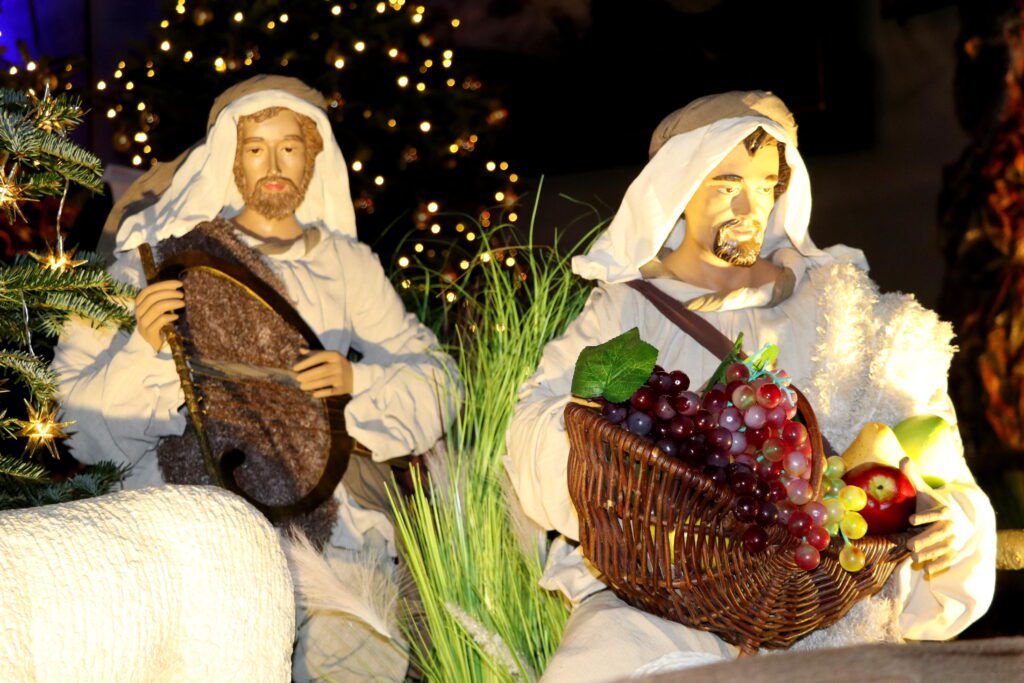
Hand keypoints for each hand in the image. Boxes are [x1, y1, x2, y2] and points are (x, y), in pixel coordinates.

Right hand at [135, 280, 184, 351]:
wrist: (153, 343)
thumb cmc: (158, 322)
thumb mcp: (158, 308)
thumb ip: (162, 298)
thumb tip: (178, 286)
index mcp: (139, 303)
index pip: (149, 289)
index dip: (164, 285)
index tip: (179, 284)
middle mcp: (138, 312)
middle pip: (152, 297)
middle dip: (169, 293)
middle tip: (182, 295)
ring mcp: (143, 322)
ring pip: (156, 308)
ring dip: (172, 303)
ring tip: (182, 304)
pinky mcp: (149, 332)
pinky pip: (160, 321)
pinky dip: (170, 316)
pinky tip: (176, 316)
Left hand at [292, 349, 352, 398]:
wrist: (356, 376)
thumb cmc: (337, 364)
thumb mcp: (329, 356)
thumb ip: (315, 353)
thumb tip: (300, 349)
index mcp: (335, 355)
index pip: (318, 357)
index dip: (305, 363)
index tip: (295, 368)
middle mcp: (339, 366)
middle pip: (321, 370)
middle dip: (308, 375)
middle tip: (298, 379)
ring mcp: (341, 377)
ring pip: (324, 381)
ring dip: (311, 385)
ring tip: (301, 387)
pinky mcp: (343, 388)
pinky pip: (330, 391)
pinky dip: (322, 393)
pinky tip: (314, 394)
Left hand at [901, 456, 957, 577]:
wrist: (950, 518)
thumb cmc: (930, 504)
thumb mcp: (922, 490)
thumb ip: (912, 476)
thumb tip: (903, 458)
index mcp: (944, 510)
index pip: (937, 513)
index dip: (925, 517)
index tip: (910, 520)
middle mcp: (952, 526)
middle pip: (940, 533)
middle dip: (926, 539)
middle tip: (909, 544)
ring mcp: (954, 539)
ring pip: (944, 548)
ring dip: (930, 553)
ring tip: (914, 556)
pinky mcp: (953, 551)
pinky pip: (948, 559)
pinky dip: (939, 564)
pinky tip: (927, 570)